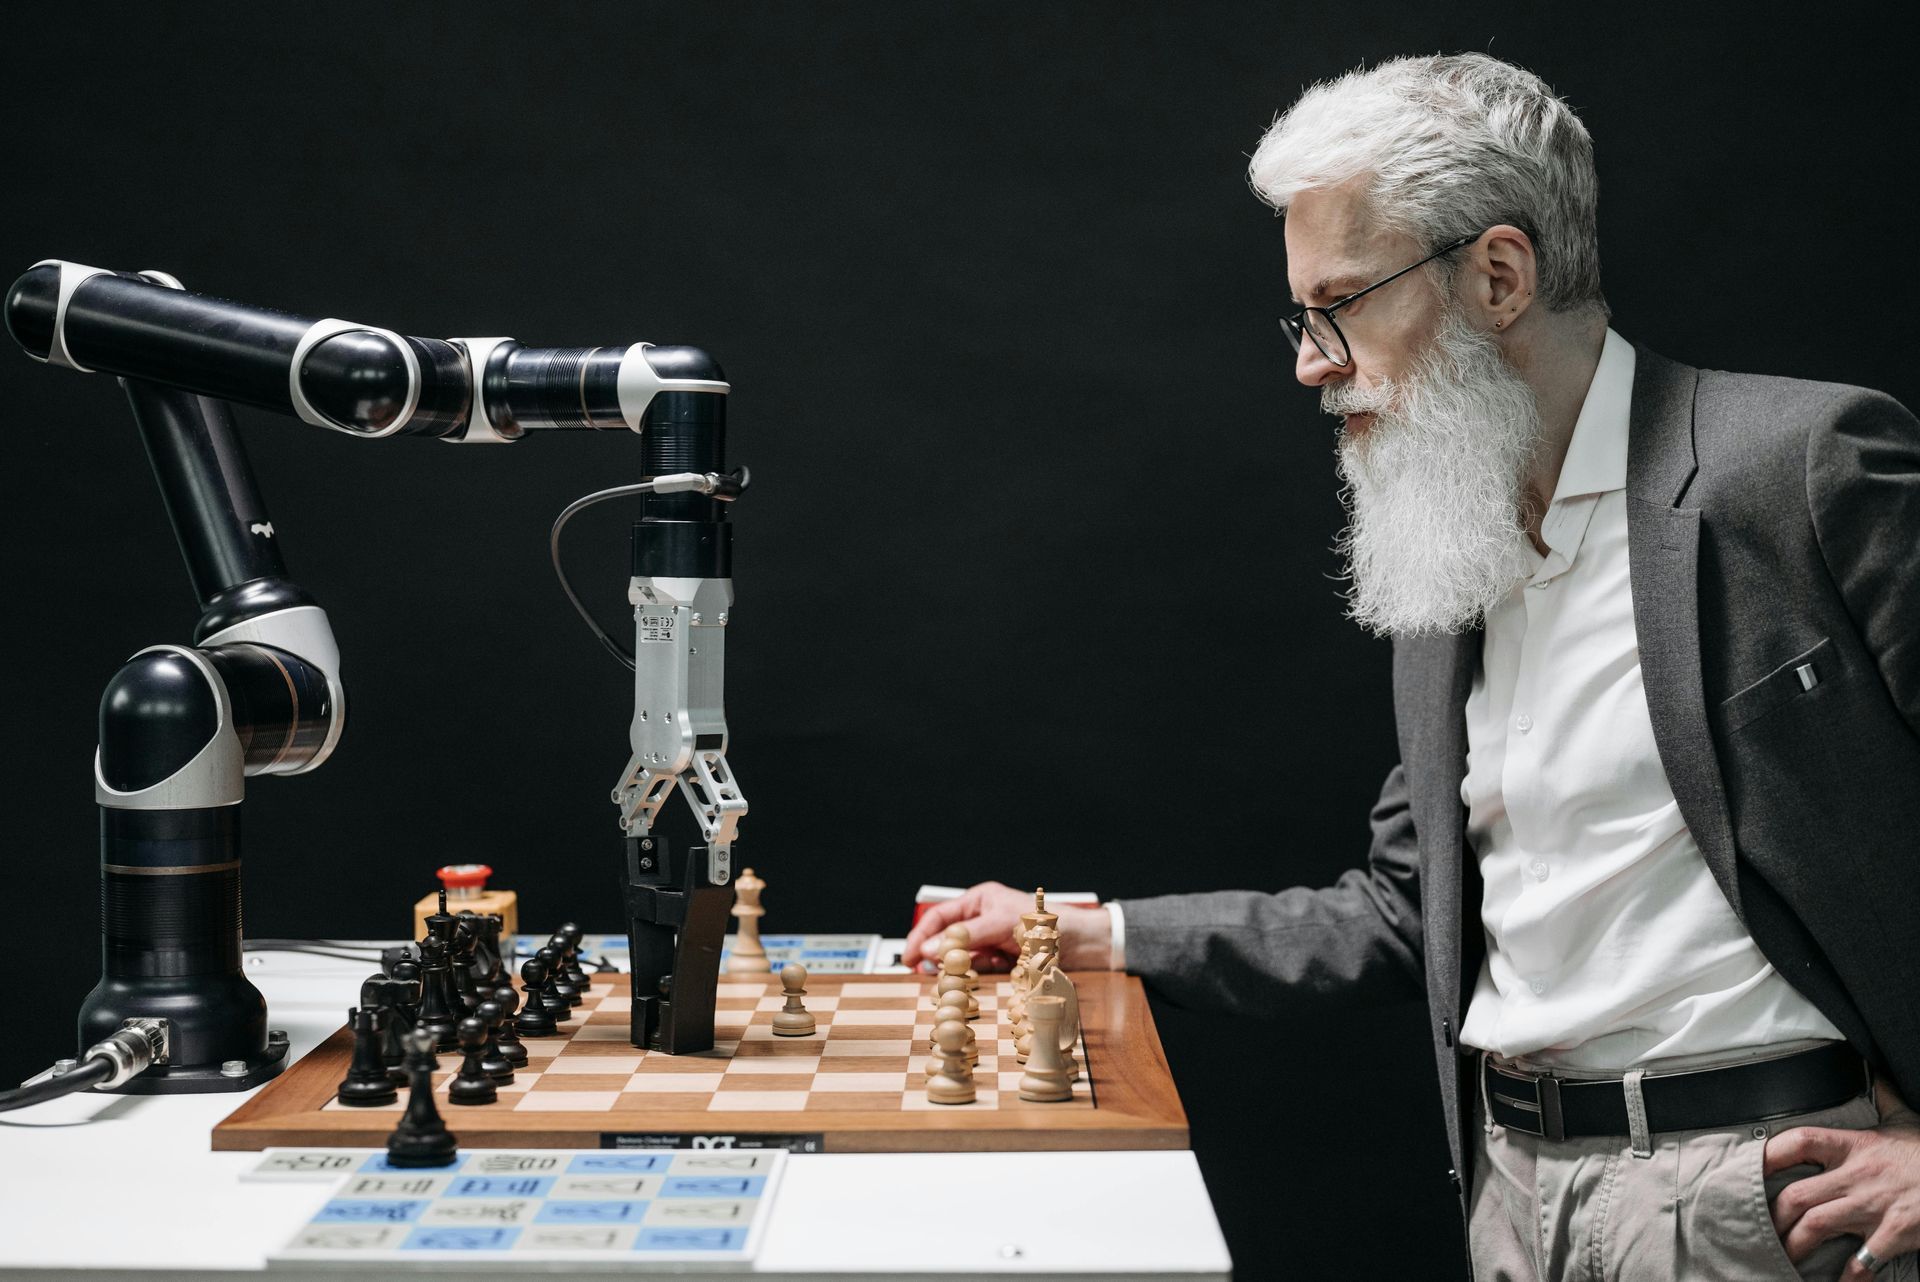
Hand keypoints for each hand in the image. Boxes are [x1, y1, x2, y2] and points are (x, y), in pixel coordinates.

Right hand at [900, 881, 1114, 972]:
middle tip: (924, 972)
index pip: (939, 917)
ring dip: (960, 965)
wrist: (1079, 942)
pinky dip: (981, 972)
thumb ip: (963, 936)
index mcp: (978, 901)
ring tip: (959, 970)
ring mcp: (991, 941)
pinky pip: (981, 969)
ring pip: (963, 957)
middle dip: (937, 954)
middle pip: (947, 939)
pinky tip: (992, 968)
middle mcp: (981, 920)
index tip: (909, 957)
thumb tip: (927, 948)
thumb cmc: (1042, 921)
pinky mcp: (1002, 961)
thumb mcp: (998, 923)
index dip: (920, 935)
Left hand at [1767, 1076, 1919, 1276]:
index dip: (1770, 1154)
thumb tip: (1873, 1072)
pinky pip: (1862, 1260)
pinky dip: (1846, 1277)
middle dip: (1773, 1216)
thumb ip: (1884, 1099)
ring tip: (1782, 1258)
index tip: (1749, 1169)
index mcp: (1855, 1146)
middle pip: (1797, 1194)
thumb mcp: (1904, 1122)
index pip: (1800, 1142)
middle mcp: (1858, 1176)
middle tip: (1760, 1229)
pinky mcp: (1896, 1233)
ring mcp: (1875, 1206)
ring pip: (1817, 1226)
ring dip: (1794, 1245)